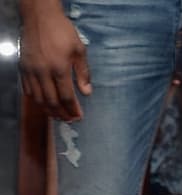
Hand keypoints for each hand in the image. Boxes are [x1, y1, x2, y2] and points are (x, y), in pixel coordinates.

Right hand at [19, 4, 90, 120]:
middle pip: (52, 101)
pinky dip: (36, 99)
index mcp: (59, 68)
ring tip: (58, 115)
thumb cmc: (62, 30)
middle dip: (61, 114)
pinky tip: (44, 103)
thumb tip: (87, 93)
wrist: (39, 15)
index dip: (73, 110)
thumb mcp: (79, 50)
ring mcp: (31, 70)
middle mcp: (43, 72)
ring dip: (49, 110)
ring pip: (39, 98)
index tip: (78, 117)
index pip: (67, 97)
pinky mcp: (23, 67)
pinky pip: (28, 89)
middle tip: (69, 119)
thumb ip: (83, 73)